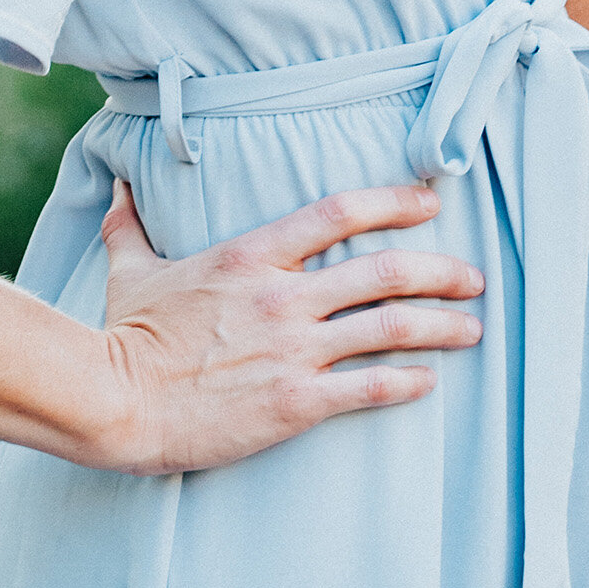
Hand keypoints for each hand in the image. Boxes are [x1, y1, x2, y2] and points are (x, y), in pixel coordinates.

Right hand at [93, 177, 482, 476]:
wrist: (116, 403)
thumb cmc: (123, 338)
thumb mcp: (130, 271)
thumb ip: (131, 226)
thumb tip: (117, 185)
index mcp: (251, 255)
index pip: (340, 211)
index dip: (395, 201)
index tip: (430, 202)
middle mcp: (283, 296)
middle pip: (386, 269)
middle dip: (442, 271)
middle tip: (472, 277)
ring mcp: (293, 350)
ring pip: (392, 326)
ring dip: (443, 326)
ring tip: (472, 329)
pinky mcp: (296, 401)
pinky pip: (371, 387)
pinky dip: (410, 382)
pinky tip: (429, 382)